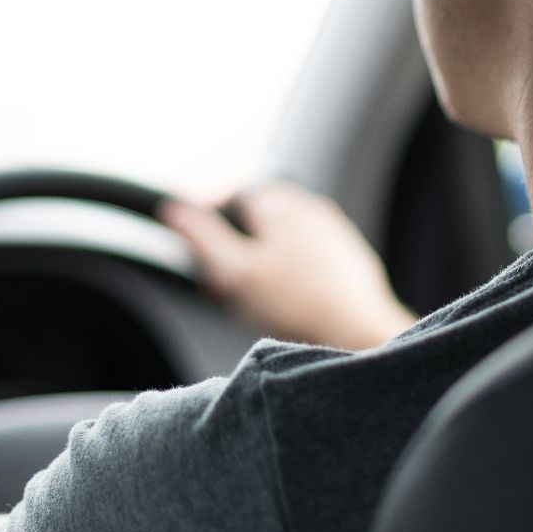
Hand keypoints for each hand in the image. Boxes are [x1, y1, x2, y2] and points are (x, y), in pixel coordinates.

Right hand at [161, 182, 415, 350]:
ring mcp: (333, 231)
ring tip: (260, 300)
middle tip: (231, 285)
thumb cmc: (299, 305)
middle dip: (239, 249)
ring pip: (282, 240)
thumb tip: (174, 209)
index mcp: (280, 203)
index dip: (212, 227)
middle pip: (257, 220)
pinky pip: (307, 259)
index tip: (208, 259)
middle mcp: (310, 207)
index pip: (231, 197)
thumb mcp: (235, 272)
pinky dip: (292, 275)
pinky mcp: (348, 257)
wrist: (359, 334)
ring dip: (264, 263)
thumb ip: (202, 237)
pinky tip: (290, 304)